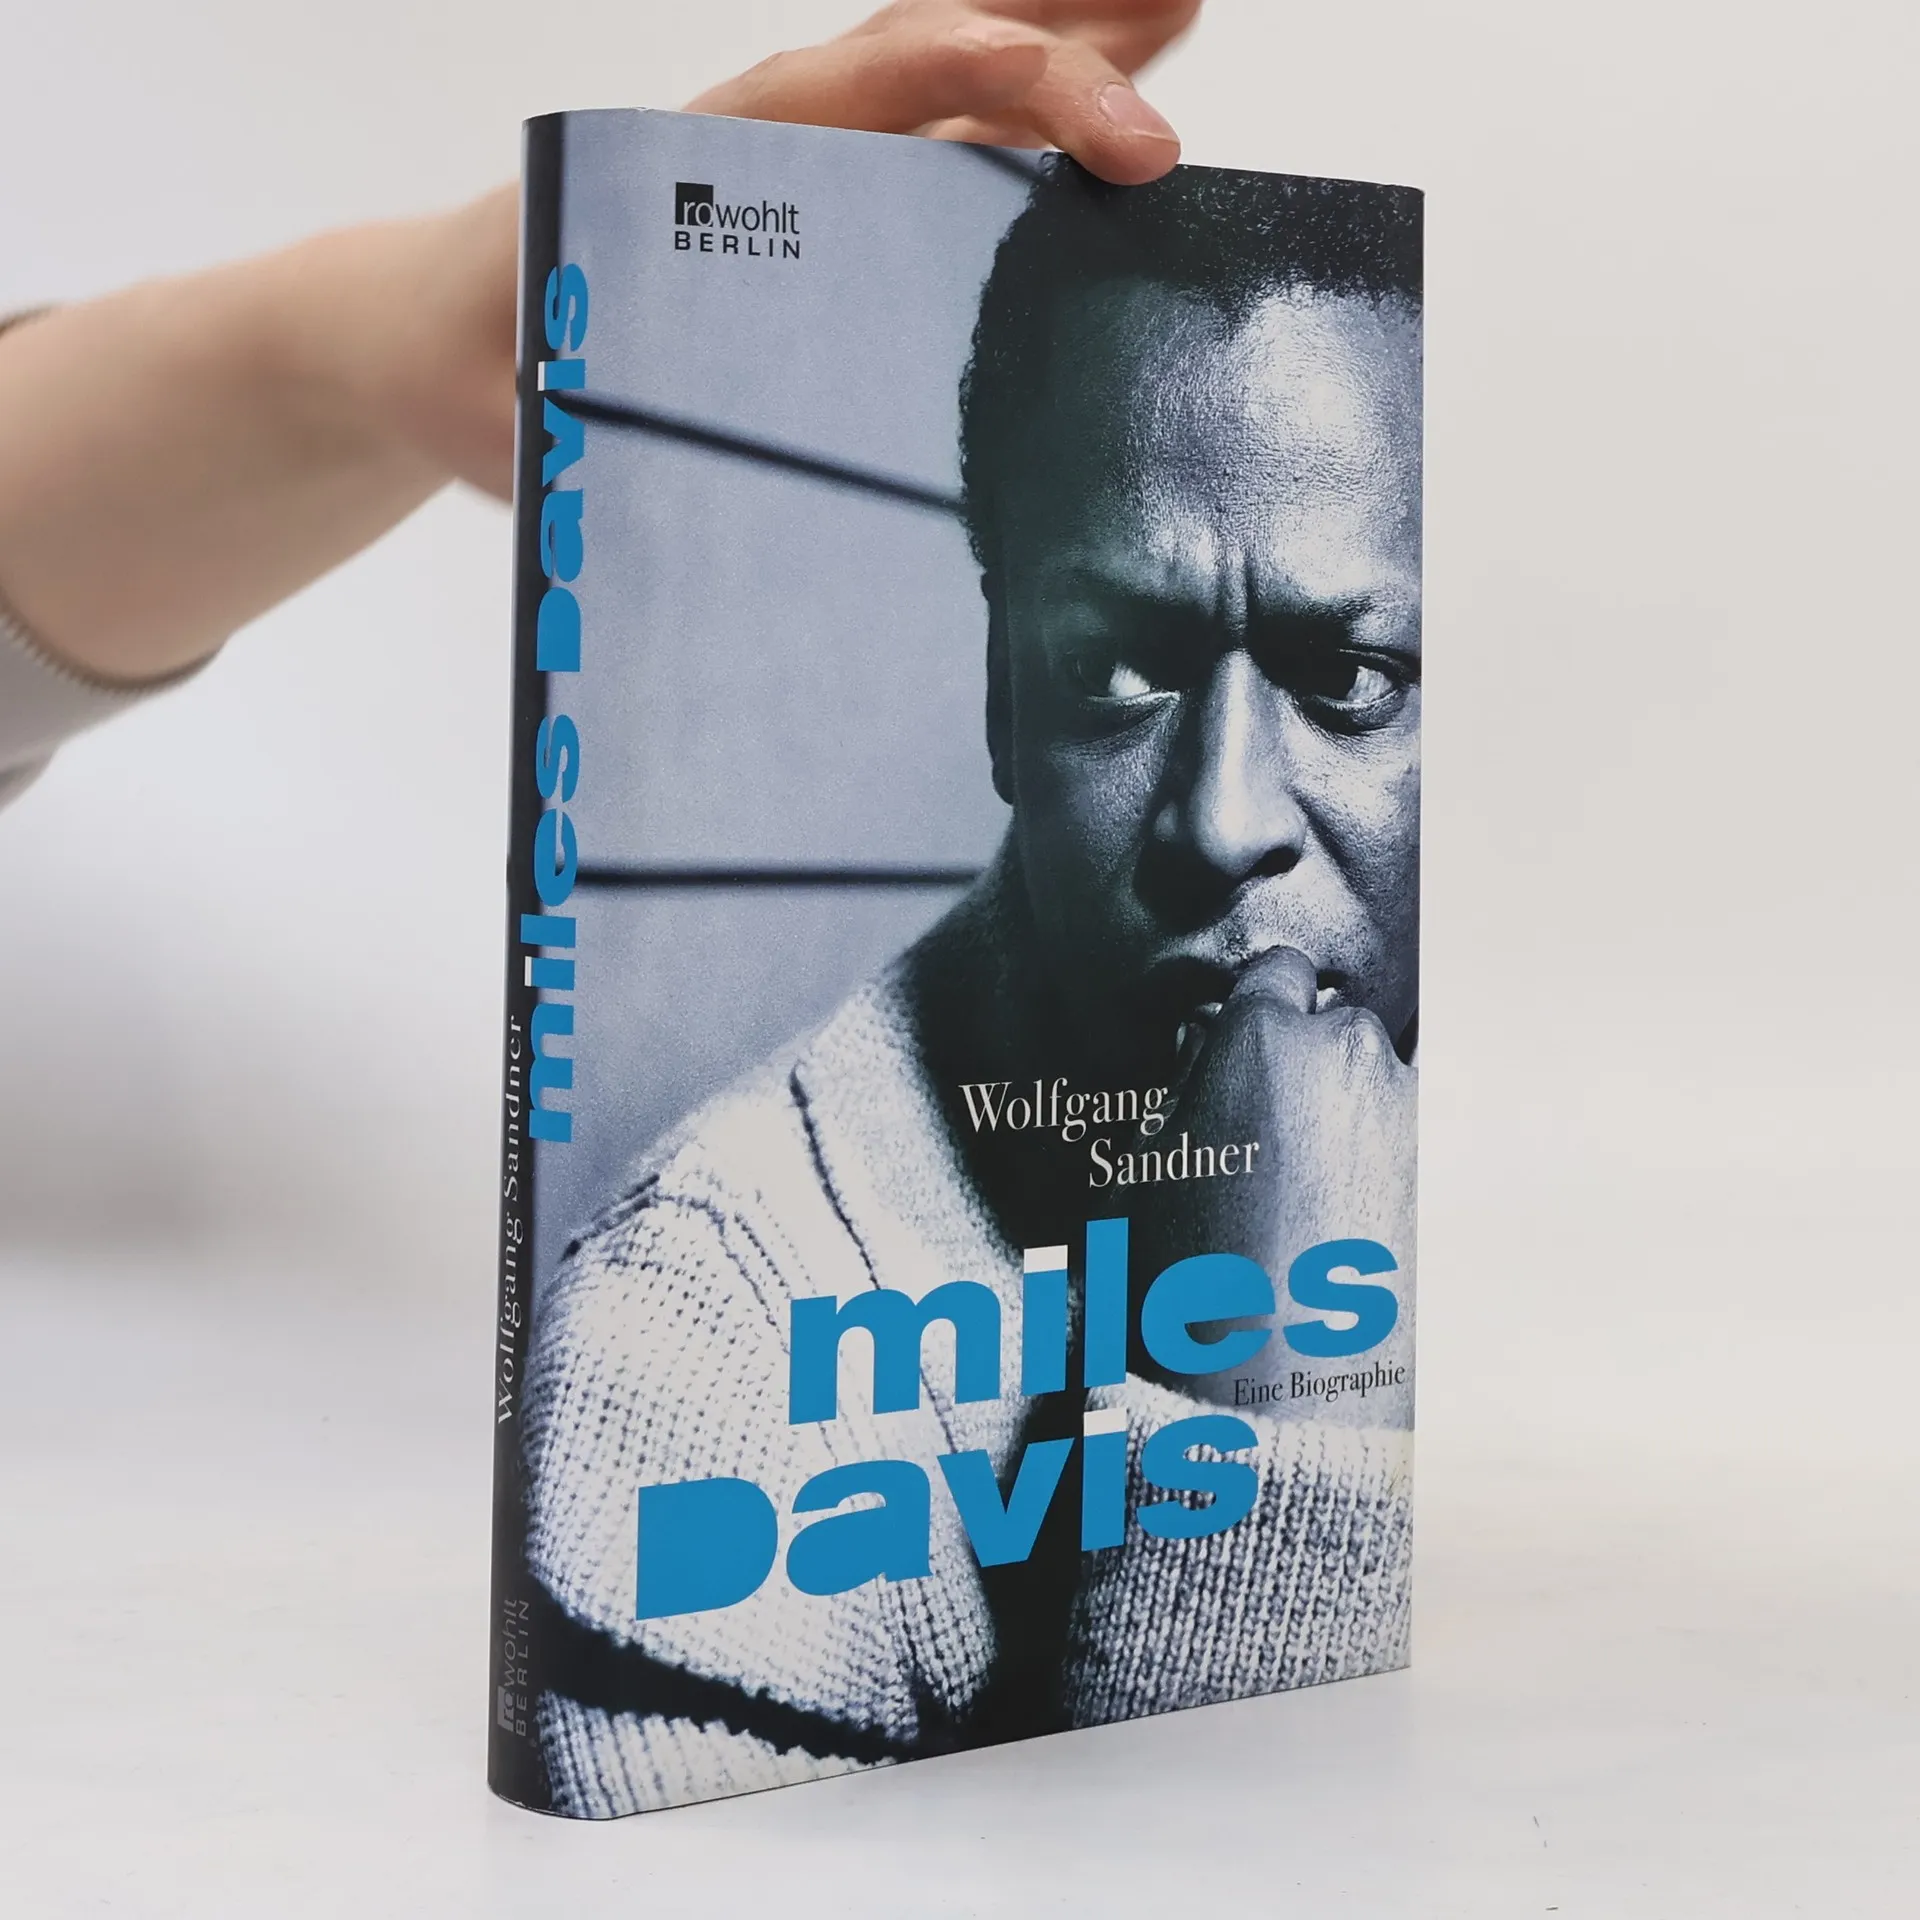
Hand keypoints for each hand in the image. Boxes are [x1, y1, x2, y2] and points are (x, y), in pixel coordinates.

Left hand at [386, 2, 1197, 497]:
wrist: (431, 339)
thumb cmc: (477, 347)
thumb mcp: (523, 381)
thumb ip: (586, 405)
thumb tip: (667, 443)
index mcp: (717, 159)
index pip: (877, 89)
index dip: (996, 90)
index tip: (1098, 132)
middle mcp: (778, 151)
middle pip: (941, 53)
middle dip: (1066, 32)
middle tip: (1179, 5)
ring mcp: (805, 184)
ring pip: (953, 99)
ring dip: (1064, 61)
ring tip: (1172, 15)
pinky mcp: (814, 230)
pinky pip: (936, 167)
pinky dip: (1019, 142)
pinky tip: (1085, 155)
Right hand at [1132, 947, 1417, 1407]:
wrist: (1266, 1394)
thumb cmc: (1180, 1280)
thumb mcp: (1140, 1167)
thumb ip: (1179, 1084)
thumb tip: (1204, 1044)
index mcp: (1265, 1038)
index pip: (1279, 969)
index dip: (1254, 1006)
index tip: (1236, 1042)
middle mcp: (1349, 1059)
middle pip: (1332, 1021)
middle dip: (1300, 1054)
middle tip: (1258, 1119)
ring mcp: (1404, 1117)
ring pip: (1374, 1078)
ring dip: (1342, 1103)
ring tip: (1296, 1175)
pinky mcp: (1436, 1179)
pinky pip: (1402, 1139)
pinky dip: (1375, 1154)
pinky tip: (1334, 1208)